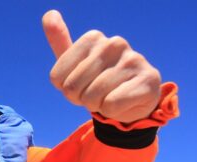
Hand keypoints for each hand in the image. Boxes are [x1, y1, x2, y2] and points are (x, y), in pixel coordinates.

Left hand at [42, 10, 160, 122]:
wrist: (132, 100)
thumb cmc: (98, 81)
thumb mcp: (75, 64)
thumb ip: (60, 41)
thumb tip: (49, 14)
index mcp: (93, 38)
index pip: (57, 78)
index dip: (66, 90)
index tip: (81, 85)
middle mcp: (113, 43)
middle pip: (72, 88)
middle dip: (80, 99)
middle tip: (95, 94)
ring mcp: (133, 60)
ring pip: (92, 98)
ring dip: (97, 106)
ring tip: (109, 97)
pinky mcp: (147, 80)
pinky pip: (111, 105)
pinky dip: (113, 111)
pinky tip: (123, 102)